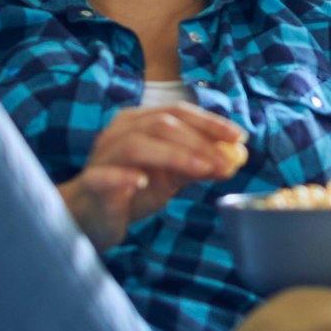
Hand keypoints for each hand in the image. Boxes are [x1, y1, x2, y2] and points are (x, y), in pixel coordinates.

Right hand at [59, 103, 247, 252]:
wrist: (92, 218)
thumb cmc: (132, 191)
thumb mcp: (170, 177)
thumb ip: (197, 165)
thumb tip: (234, 157)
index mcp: (139, 122)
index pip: (177, 112)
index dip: (209, 122)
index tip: (238, 137)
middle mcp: (119, 132)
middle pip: (161, 124)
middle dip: (199, 142)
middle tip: (225, 161)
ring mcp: (103, 156)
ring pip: (137, 145)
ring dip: (174, 155)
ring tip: (202, 170)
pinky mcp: (92, 183)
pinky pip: (105, 175)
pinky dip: (124, 176)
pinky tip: (143, 182)